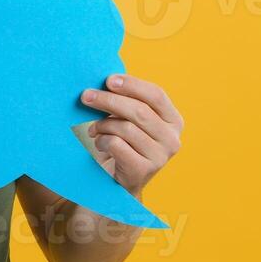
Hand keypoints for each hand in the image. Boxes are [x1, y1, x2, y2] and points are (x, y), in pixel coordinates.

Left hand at [78, 74, 183, 196]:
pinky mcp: (143, 170)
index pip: (156, 95)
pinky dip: (102, 141)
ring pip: (126, 128)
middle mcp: (172, 138)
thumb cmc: (127, 142)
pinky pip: (117, 145)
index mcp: (174, 120)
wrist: (123, 181)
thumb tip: (107, 81)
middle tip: (86, 96)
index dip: (132, 85)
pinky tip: (100, 144)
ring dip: (103, 125)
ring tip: (93, 129)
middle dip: (108, 100)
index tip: (108, 80)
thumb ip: (128, 101)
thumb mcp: (133, 120)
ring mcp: (160, 156)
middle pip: (139, 111)